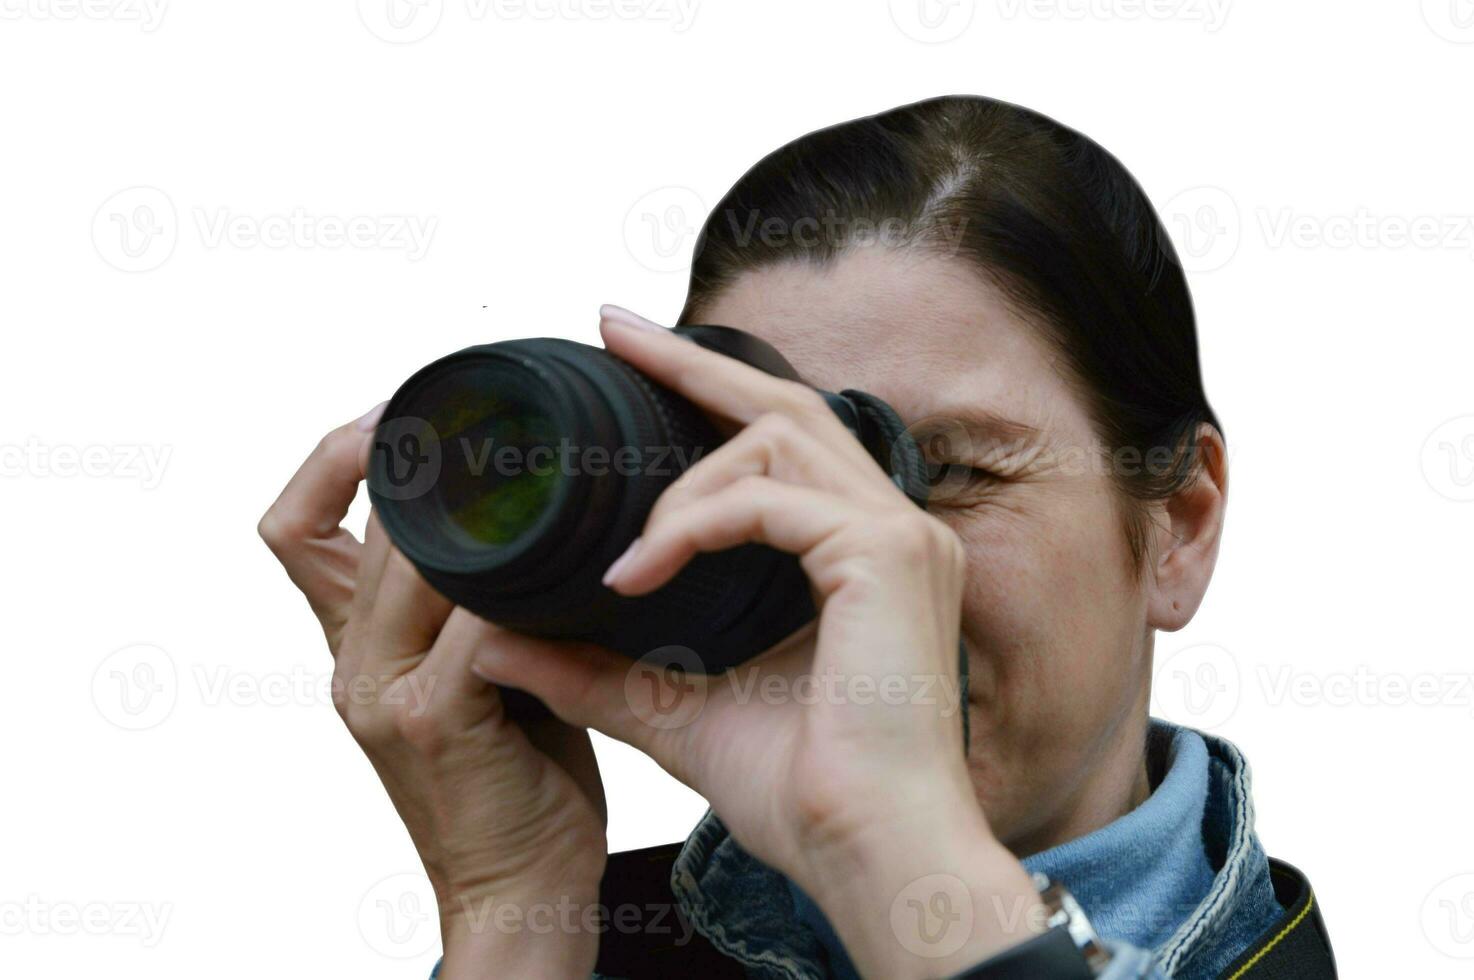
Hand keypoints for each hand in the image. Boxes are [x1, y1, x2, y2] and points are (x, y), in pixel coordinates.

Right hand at [259, 410, 607, 977]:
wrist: (516, 886)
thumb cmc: (515, 774)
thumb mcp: (477, 675)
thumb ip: (473, 603)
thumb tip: (527, 515)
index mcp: (353, 642)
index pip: (295, 526)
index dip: (334, 456)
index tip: (401, 412)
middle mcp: (352, 660)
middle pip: (367, 523)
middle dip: (426, 461)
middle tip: (500, 418)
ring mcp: (382, 692)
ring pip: (415, 560)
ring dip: (480, 514)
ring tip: (543, 476)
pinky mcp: (432, 721)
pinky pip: (472, 624)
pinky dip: (516, 587)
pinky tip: (567, 568)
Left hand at [471, 307, 1041, 978]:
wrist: (873, 858)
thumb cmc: (805, 794)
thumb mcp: (676, 712)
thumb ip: (599, 668)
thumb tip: (501, 639)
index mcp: (861, 553)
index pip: (784, 443)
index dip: (708, 391)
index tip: (630, 358)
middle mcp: (892, 527)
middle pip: (785, 407)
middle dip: (692, 365)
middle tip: (612, 330)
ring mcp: (899, 535)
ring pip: (774, 438)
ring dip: (680, 482)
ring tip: (623, 555)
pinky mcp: (886, 557)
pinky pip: (766, 502)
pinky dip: (691, 527)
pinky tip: (637, 575)